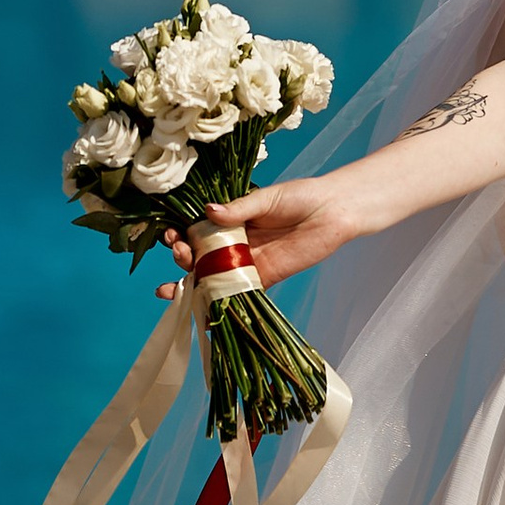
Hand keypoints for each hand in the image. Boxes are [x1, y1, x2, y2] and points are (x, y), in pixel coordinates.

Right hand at [161, 175, 355, 294]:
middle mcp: (234, 244)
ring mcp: (247, 263)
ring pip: (212, 278)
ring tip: (171, 287)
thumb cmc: (301, 197)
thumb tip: (208, 211)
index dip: (180, 235)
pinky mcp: (264, 279)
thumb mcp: (266, 198)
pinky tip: (199, 307)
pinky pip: (238, 294)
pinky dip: (217, 303)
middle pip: (199, 256)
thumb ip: (239, 209)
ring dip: (190, 284)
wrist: (333, 211)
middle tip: (181, 252)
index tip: (171, 235)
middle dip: (182, 257)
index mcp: (230, 221)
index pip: (196, 231)